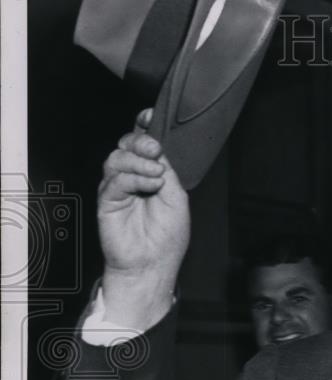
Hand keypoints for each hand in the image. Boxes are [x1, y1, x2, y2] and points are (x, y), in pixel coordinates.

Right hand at [98, 109, 190, 329]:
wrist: (154, 264)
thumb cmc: (166, 236)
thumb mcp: (177, 197)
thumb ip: (168, 171)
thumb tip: (158, 149)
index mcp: (149, 173)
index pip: (142, 142)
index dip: (143, 125)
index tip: (150, 115)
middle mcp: (132, 177)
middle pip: (127, 144)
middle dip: (140, 140)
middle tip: (155, 149)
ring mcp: (118, 188)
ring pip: (117, 158)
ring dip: (138, 160)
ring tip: (157, 174)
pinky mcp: (107, 200)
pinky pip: (115, 180)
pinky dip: (134, 177)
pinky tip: (150, 184)